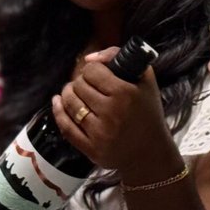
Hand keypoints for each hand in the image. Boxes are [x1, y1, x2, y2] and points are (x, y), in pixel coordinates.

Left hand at [51, 47, 176, 181]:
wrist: (151, 153)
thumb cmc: (148, 113)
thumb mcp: (145, 79)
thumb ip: (118, 56)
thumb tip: (88, 58)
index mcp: (125, 93)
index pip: (92, 71)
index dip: (92, 69)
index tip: (96, 74)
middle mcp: (111, 112)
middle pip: (79, 86)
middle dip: (80, 82)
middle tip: (86, 85)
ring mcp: (100, 132)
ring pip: (69, 104)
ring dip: (67, 94)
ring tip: (73, 92)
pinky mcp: (91, 149)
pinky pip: (66, 127)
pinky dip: (58, 112)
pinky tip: (58, 102)